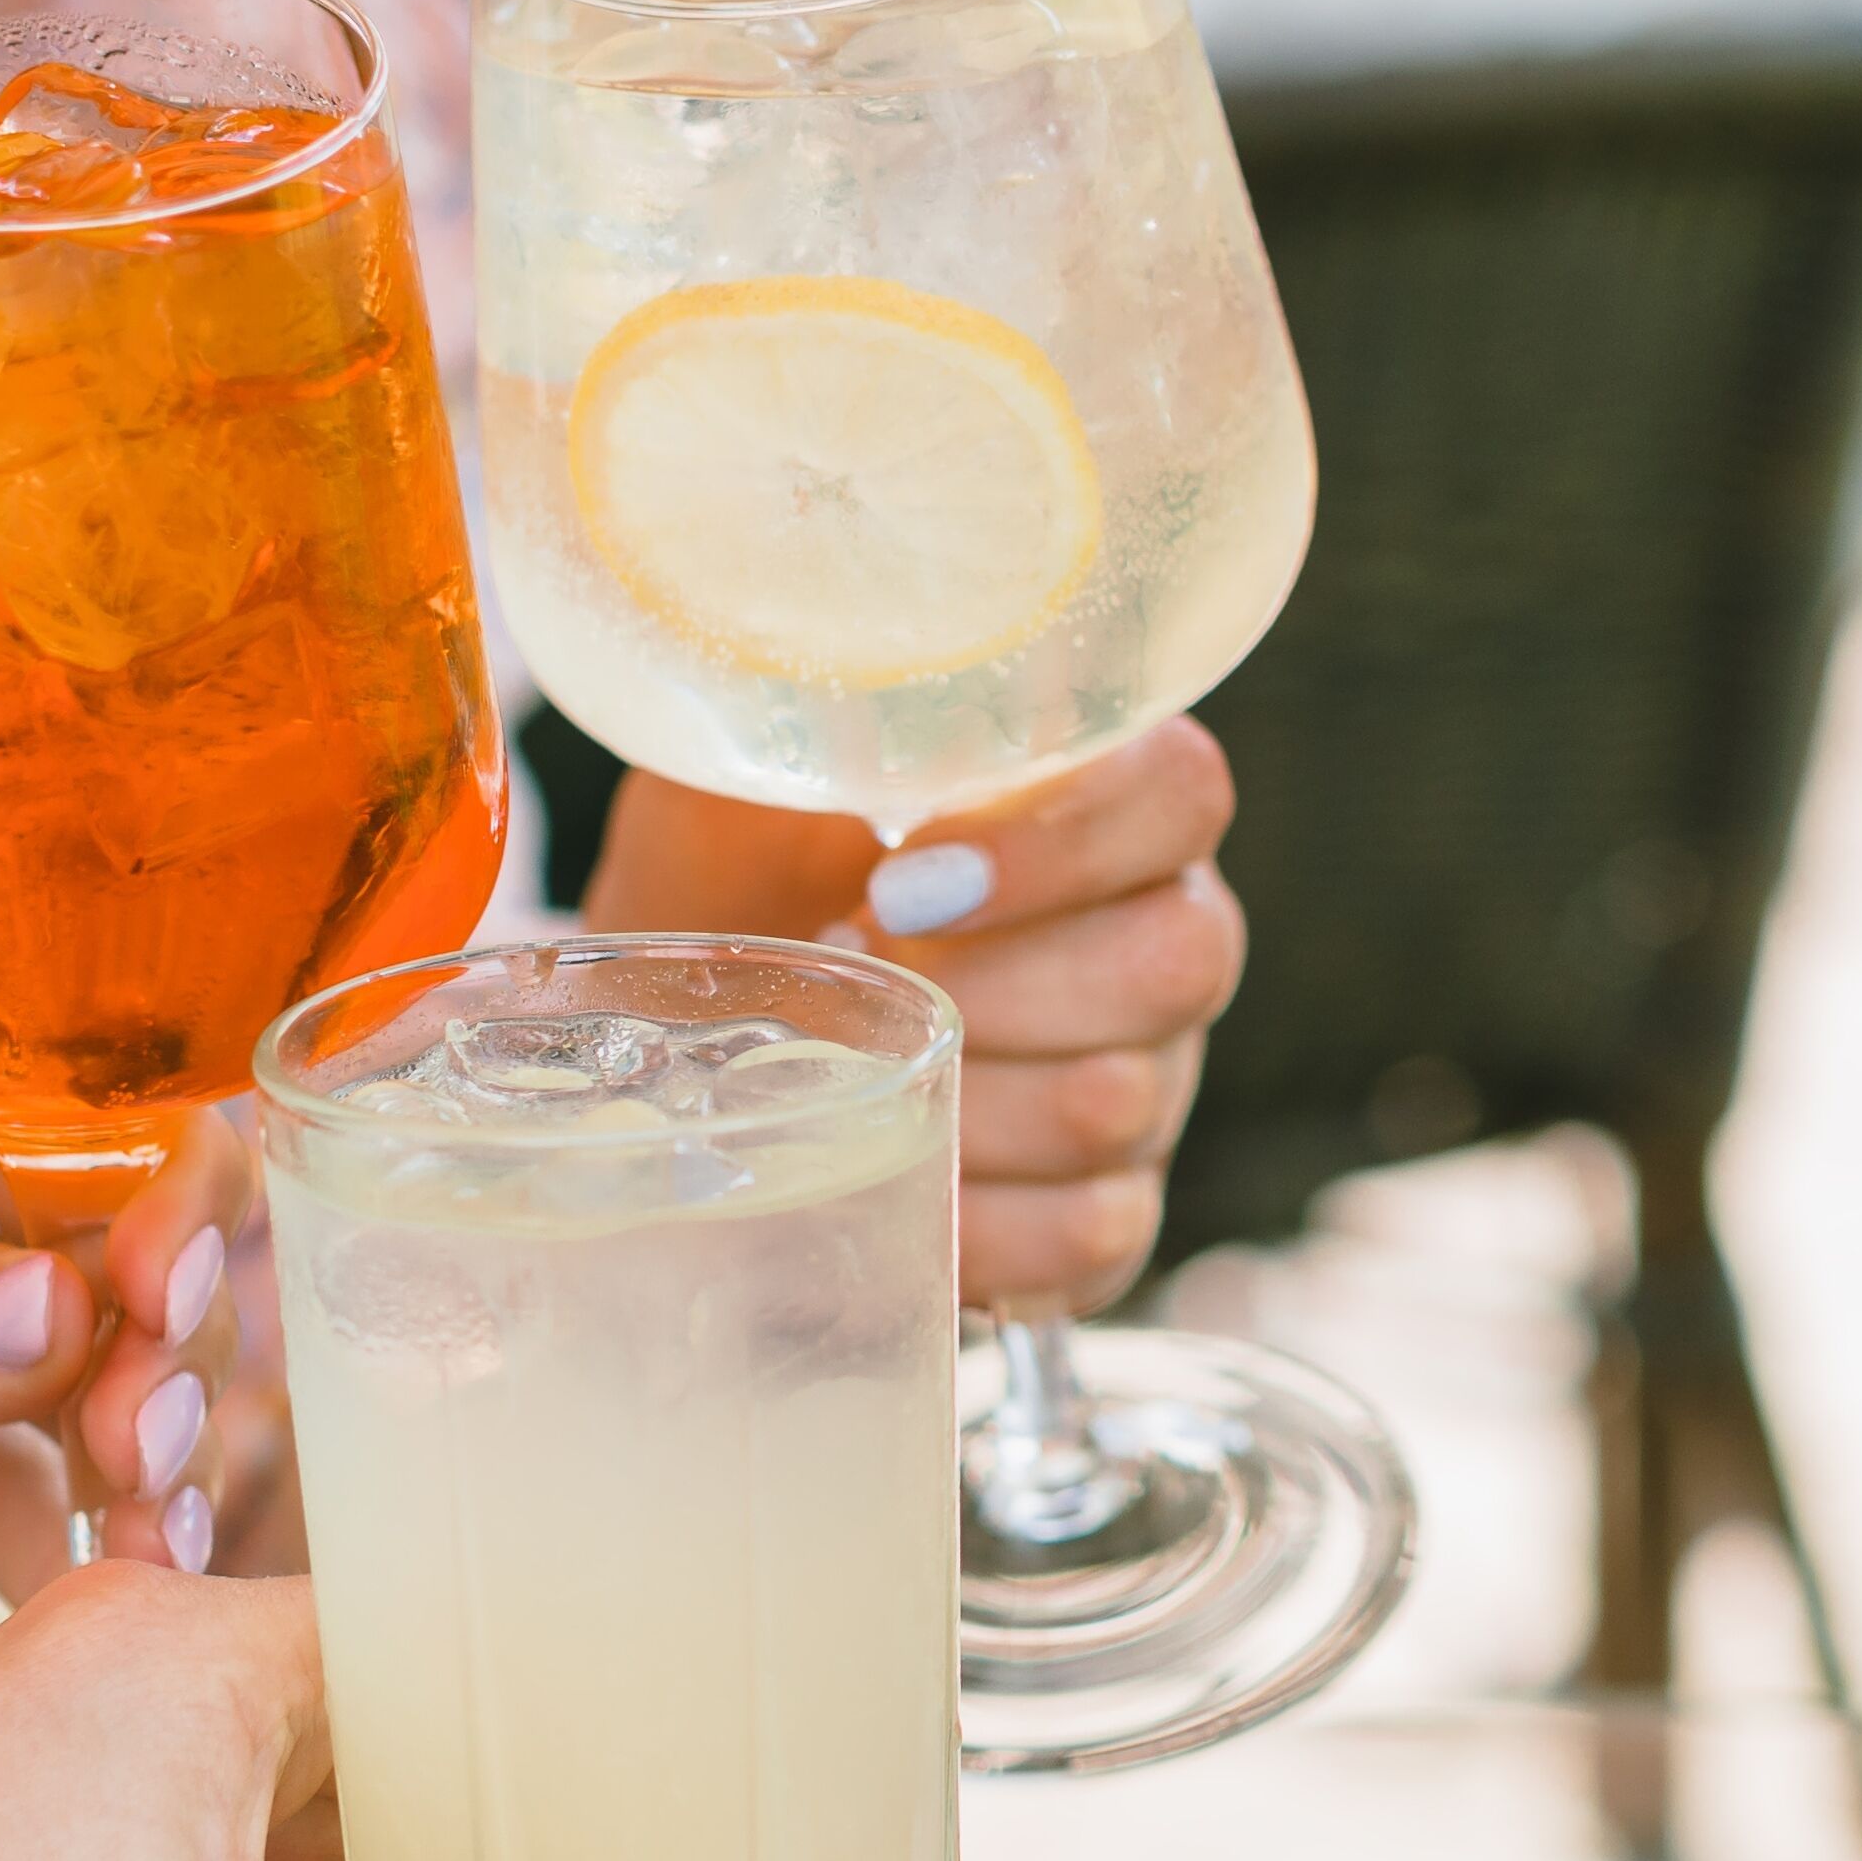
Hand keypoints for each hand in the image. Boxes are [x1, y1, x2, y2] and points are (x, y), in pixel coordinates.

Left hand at [0, 976, 207, 1674]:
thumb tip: (79, 1321)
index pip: (32, 1071)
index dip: (128, 1169)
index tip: (165, 1278)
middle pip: (77, 1208)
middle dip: (145, 1313)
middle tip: (153, 1416)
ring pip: (58, 1342)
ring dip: (119, 1423)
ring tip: (140, 1510)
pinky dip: (44, 1511)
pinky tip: (83, 1574)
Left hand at [586, 718, 1244, 1312]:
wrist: (677, 1059)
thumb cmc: (724, 896)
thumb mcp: (728, 788)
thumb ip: (786, 707)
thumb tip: (808, 626)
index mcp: (1095, 804)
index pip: (1181, 789)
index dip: (1065, 839)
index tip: (901, 875)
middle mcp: (1155, 935)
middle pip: (1184, 957)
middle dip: (999, 984)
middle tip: (863, 979)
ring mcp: (1149, 1081)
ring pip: (1123, 1099)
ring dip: (961, 1100)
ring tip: (856, 1075)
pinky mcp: (1110, 1212)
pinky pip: (1094, 1233)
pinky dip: (974, 1219)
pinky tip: (897, 1176)